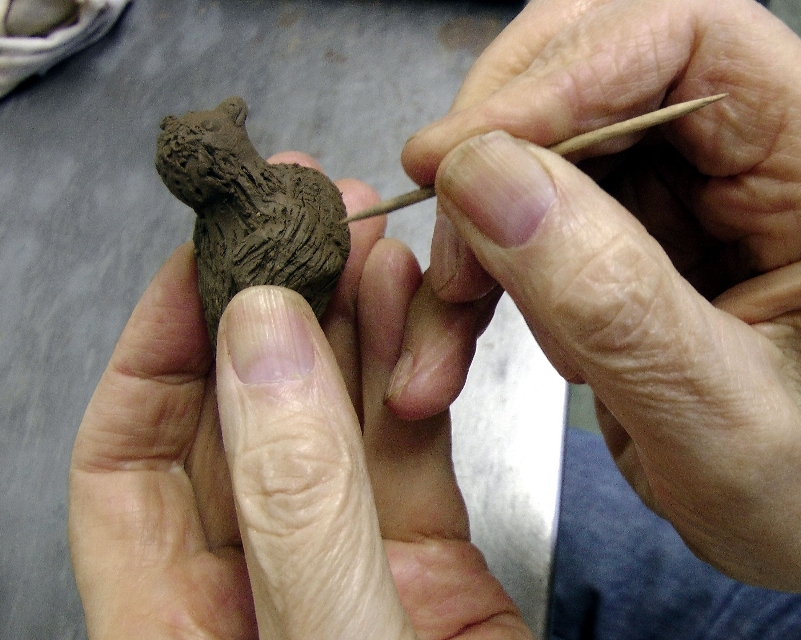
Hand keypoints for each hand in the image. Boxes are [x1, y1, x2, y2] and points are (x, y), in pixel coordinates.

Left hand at [68, 155, 529, 637]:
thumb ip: (296, 504)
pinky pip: (406, 452)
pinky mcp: (429, 568)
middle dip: (266, 310)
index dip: (159, 344)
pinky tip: (413, 314)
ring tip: (367, 245)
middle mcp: (255, 589)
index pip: (128, 457)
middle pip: (237, 419)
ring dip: (347, 328)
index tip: (207, 256)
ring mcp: (347, 572)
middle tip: (302, 218)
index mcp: (176, 629)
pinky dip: (412, 378)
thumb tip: (257, 343)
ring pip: (331, 421)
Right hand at [396, 0, 800, 593]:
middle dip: (504, 149)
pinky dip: (479, 250)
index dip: (571, 72)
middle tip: (448, 244)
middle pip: (610, 62)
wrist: (791, 524)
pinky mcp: (646, 212)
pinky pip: (534, 190)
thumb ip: (609, 300)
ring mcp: (703, 178)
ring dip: (479, 212)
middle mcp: (775, 155)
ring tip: (448, 308)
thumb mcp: (711, 423)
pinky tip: (459, 320)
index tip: (465, 151)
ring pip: (554, 128)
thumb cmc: (793, 493)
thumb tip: (487, 177)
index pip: (703, 40)